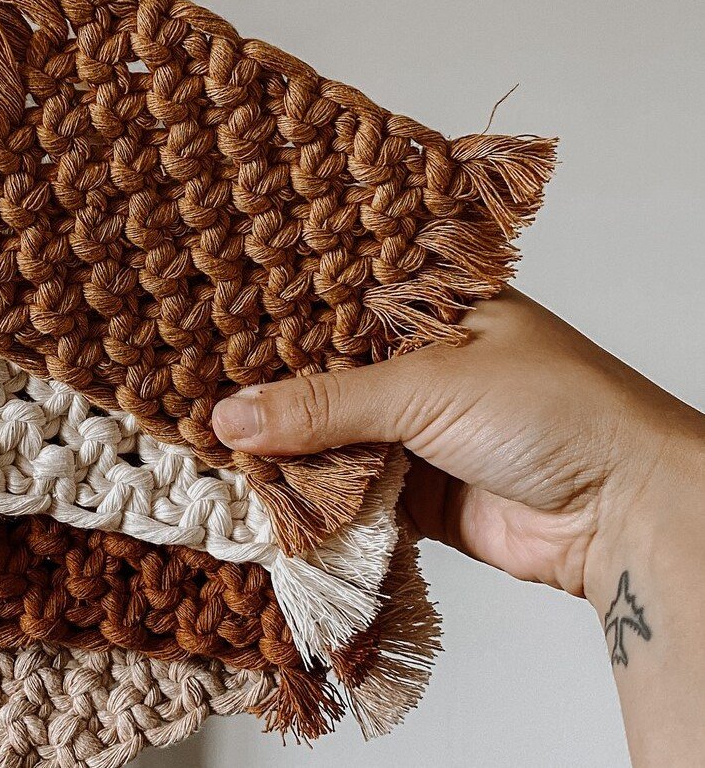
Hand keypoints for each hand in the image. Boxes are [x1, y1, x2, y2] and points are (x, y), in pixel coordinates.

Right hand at [210, 287, 704, 602]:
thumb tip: (230, 415)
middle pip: (322, 373)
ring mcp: (415, 426)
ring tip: (210, 443)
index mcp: (425, 304)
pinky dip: (313, 497)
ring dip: (284, 448)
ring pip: (329, 434)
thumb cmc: (552, 410)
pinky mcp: (415, 490)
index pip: (328, 301)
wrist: (625, 514)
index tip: (203, 324)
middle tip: (189, 390)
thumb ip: (325, 403)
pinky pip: (348, 489)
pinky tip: (261, 492)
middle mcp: (416, 360)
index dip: (270, 314)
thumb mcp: (426, 385)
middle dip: (268, 389)